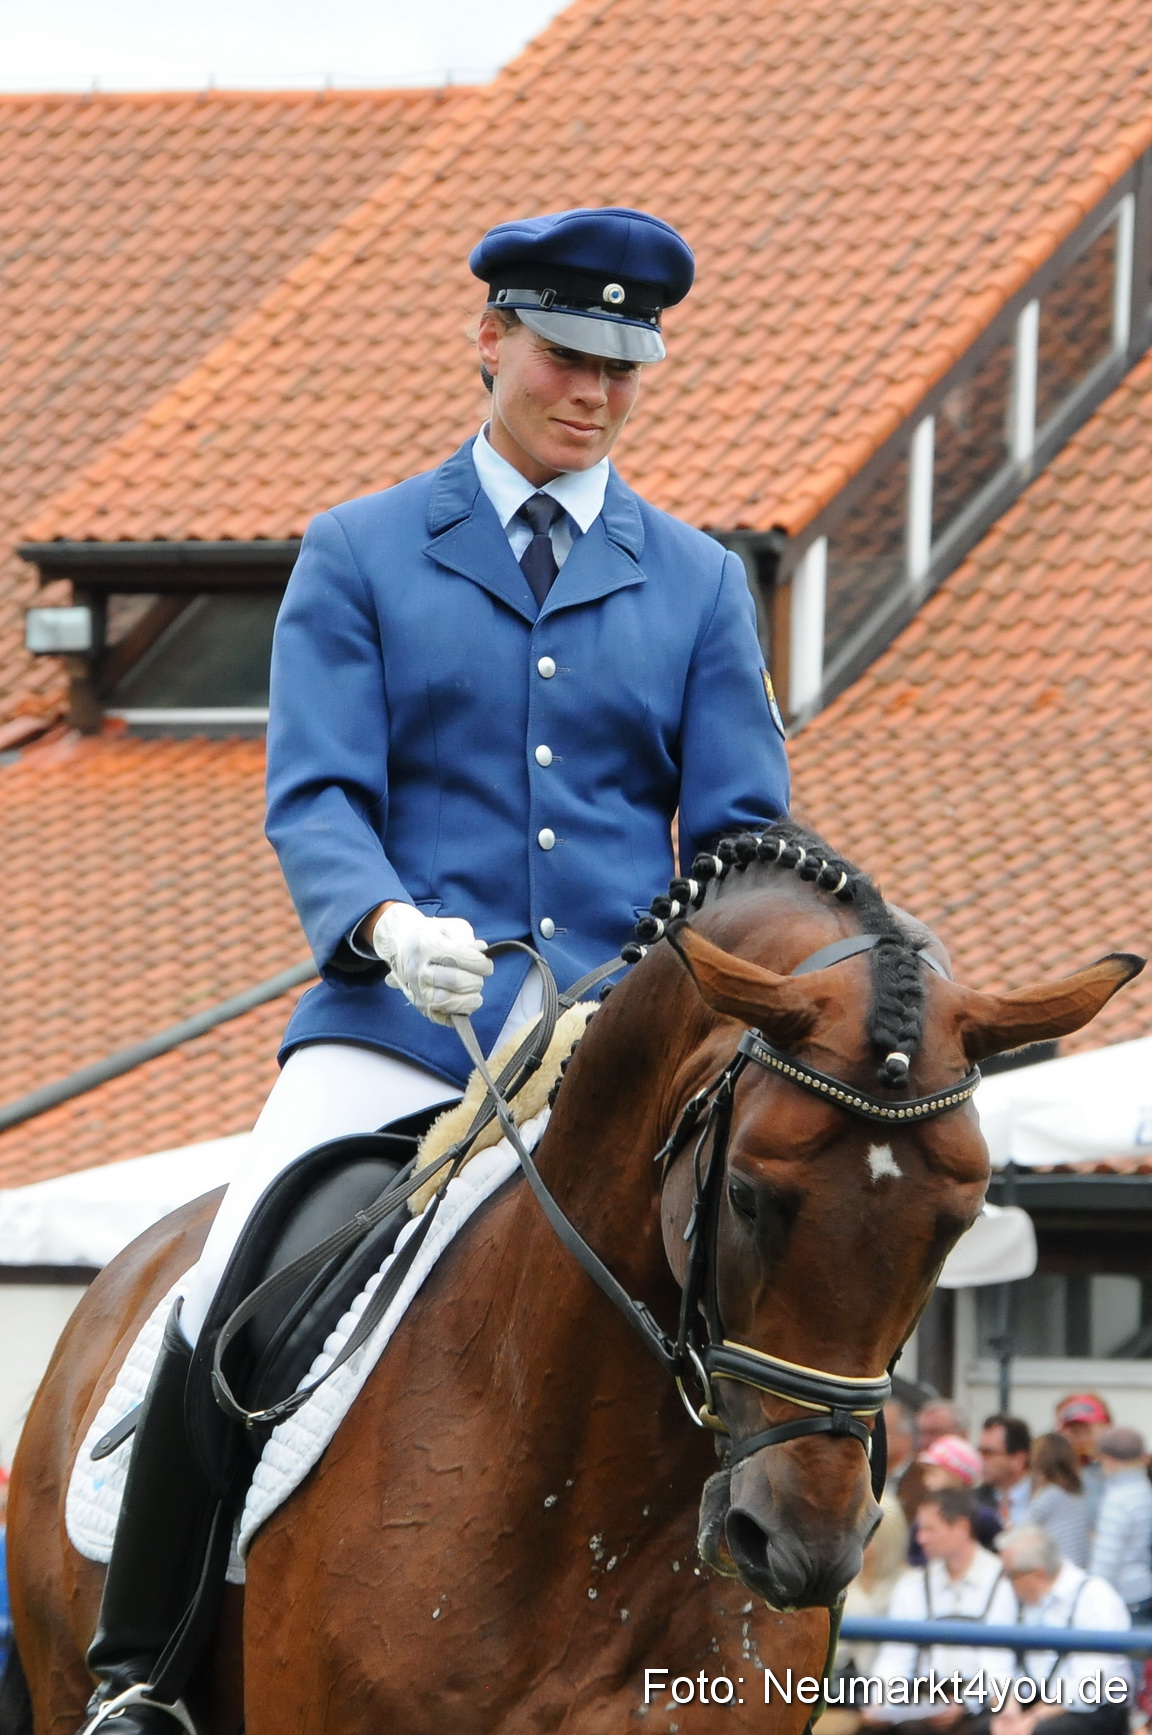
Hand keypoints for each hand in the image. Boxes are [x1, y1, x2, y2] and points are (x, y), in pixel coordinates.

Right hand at [371, 904, 492, 1025]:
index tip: (486, 964)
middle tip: (478, 978)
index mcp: (427, 946)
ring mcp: (417, 989)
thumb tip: (481, 950)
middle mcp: (420, 969)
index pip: (460, 958)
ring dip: (468, 1000)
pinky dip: (456, 1014)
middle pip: (455, 981)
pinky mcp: (419, 1005)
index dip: (481, 963)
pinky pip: (440, 1017)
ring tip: (474, 995)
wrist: (400, 944)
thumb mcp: (449, 927)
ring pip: (447, 1002)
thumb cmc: (431, 935)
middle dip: (475, 981)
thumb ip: (466, 938)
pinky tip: (463, 1004)